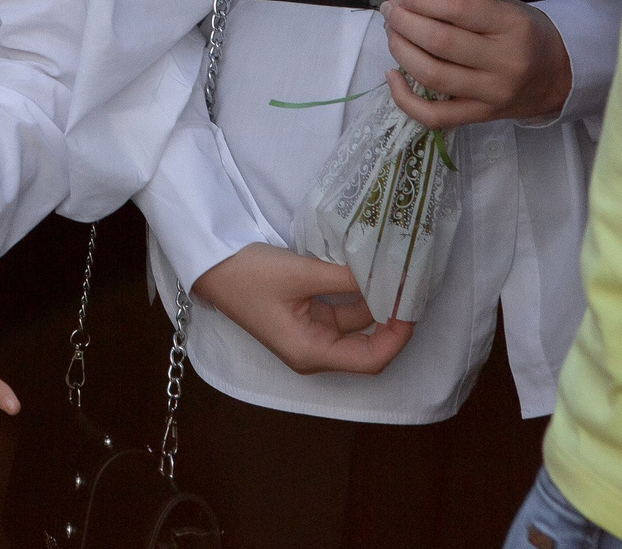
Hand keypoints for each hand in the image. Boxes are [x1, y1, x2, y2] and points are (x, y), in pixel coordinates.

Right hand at [191, 243, 414, 375]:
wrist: (209, 263)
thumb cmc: (249, 276)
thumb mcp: (301, 274)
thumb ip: (347, 279)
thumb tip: (390, 276)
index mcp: (311, 353)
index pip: (371, 359)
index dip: (398, 337)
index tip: (412, 305)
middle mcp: (314, 350)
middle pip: (368, 345)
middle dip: (392, 319)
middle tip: (412, 287)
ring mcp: (310, 332)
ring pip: (357, 324)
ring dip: (377, 303)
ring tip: (397, 275)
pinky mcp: (305, 314)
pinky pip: (342, 310)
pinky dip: (358, 293)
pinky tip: (371, 272)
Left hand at [380, 0, 571, 126]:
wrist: (559, 78)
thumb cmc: (527, 34)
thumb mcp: (510, 8)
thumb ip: (470, 4)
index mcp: (514, 26)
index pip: (458, 8)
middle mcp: (504, 62)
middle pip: (439, 42)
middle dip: (404, 22)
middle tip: (391, 11)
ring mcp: (492, 94)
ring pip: (432, 76)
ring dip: (400, 51)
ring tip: (392, 34)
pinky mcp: (481, 117)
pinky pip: (435, 116)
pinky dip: (405, 98)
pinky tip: (393, 75)